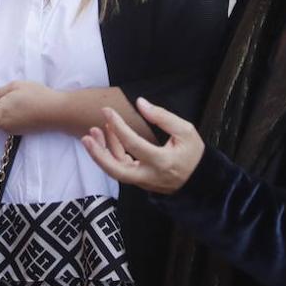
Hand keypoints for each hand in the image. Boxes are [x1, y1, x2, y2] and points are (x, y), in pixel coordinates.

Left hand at [0, 80, 65, 134]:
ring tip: (19, 100)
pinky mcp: (22, 132)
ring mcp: (13, 130)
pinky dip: (14, 116)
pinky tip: (25, 107)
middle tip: (6, 97)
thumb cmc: (35, 96)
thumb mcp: (15, 87)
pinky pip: (11, 123)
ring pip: (1, 121)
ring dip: (4, 113)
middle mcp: (3, 125)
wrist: (57, 111)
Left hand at [82, 99, 203, 195]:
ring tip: (94, 131)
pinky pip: (121, 168)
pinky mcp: (140, 181)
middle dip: (98, 154)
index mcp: (162, 162)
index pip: (133, 143)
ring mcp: (143, 182)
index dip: (118, 126)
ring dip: (102, 152)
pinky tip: (109, 136)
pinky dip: (112, 153)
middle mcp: (149, 176)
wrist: (199, 180)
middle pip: (116, 171)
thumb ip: (162, 116)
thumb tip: (140, 103)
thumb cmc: (193, 153)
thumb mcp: (185, 131)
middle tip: (86, 137)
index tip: (107, 111)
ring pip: (116, 171)